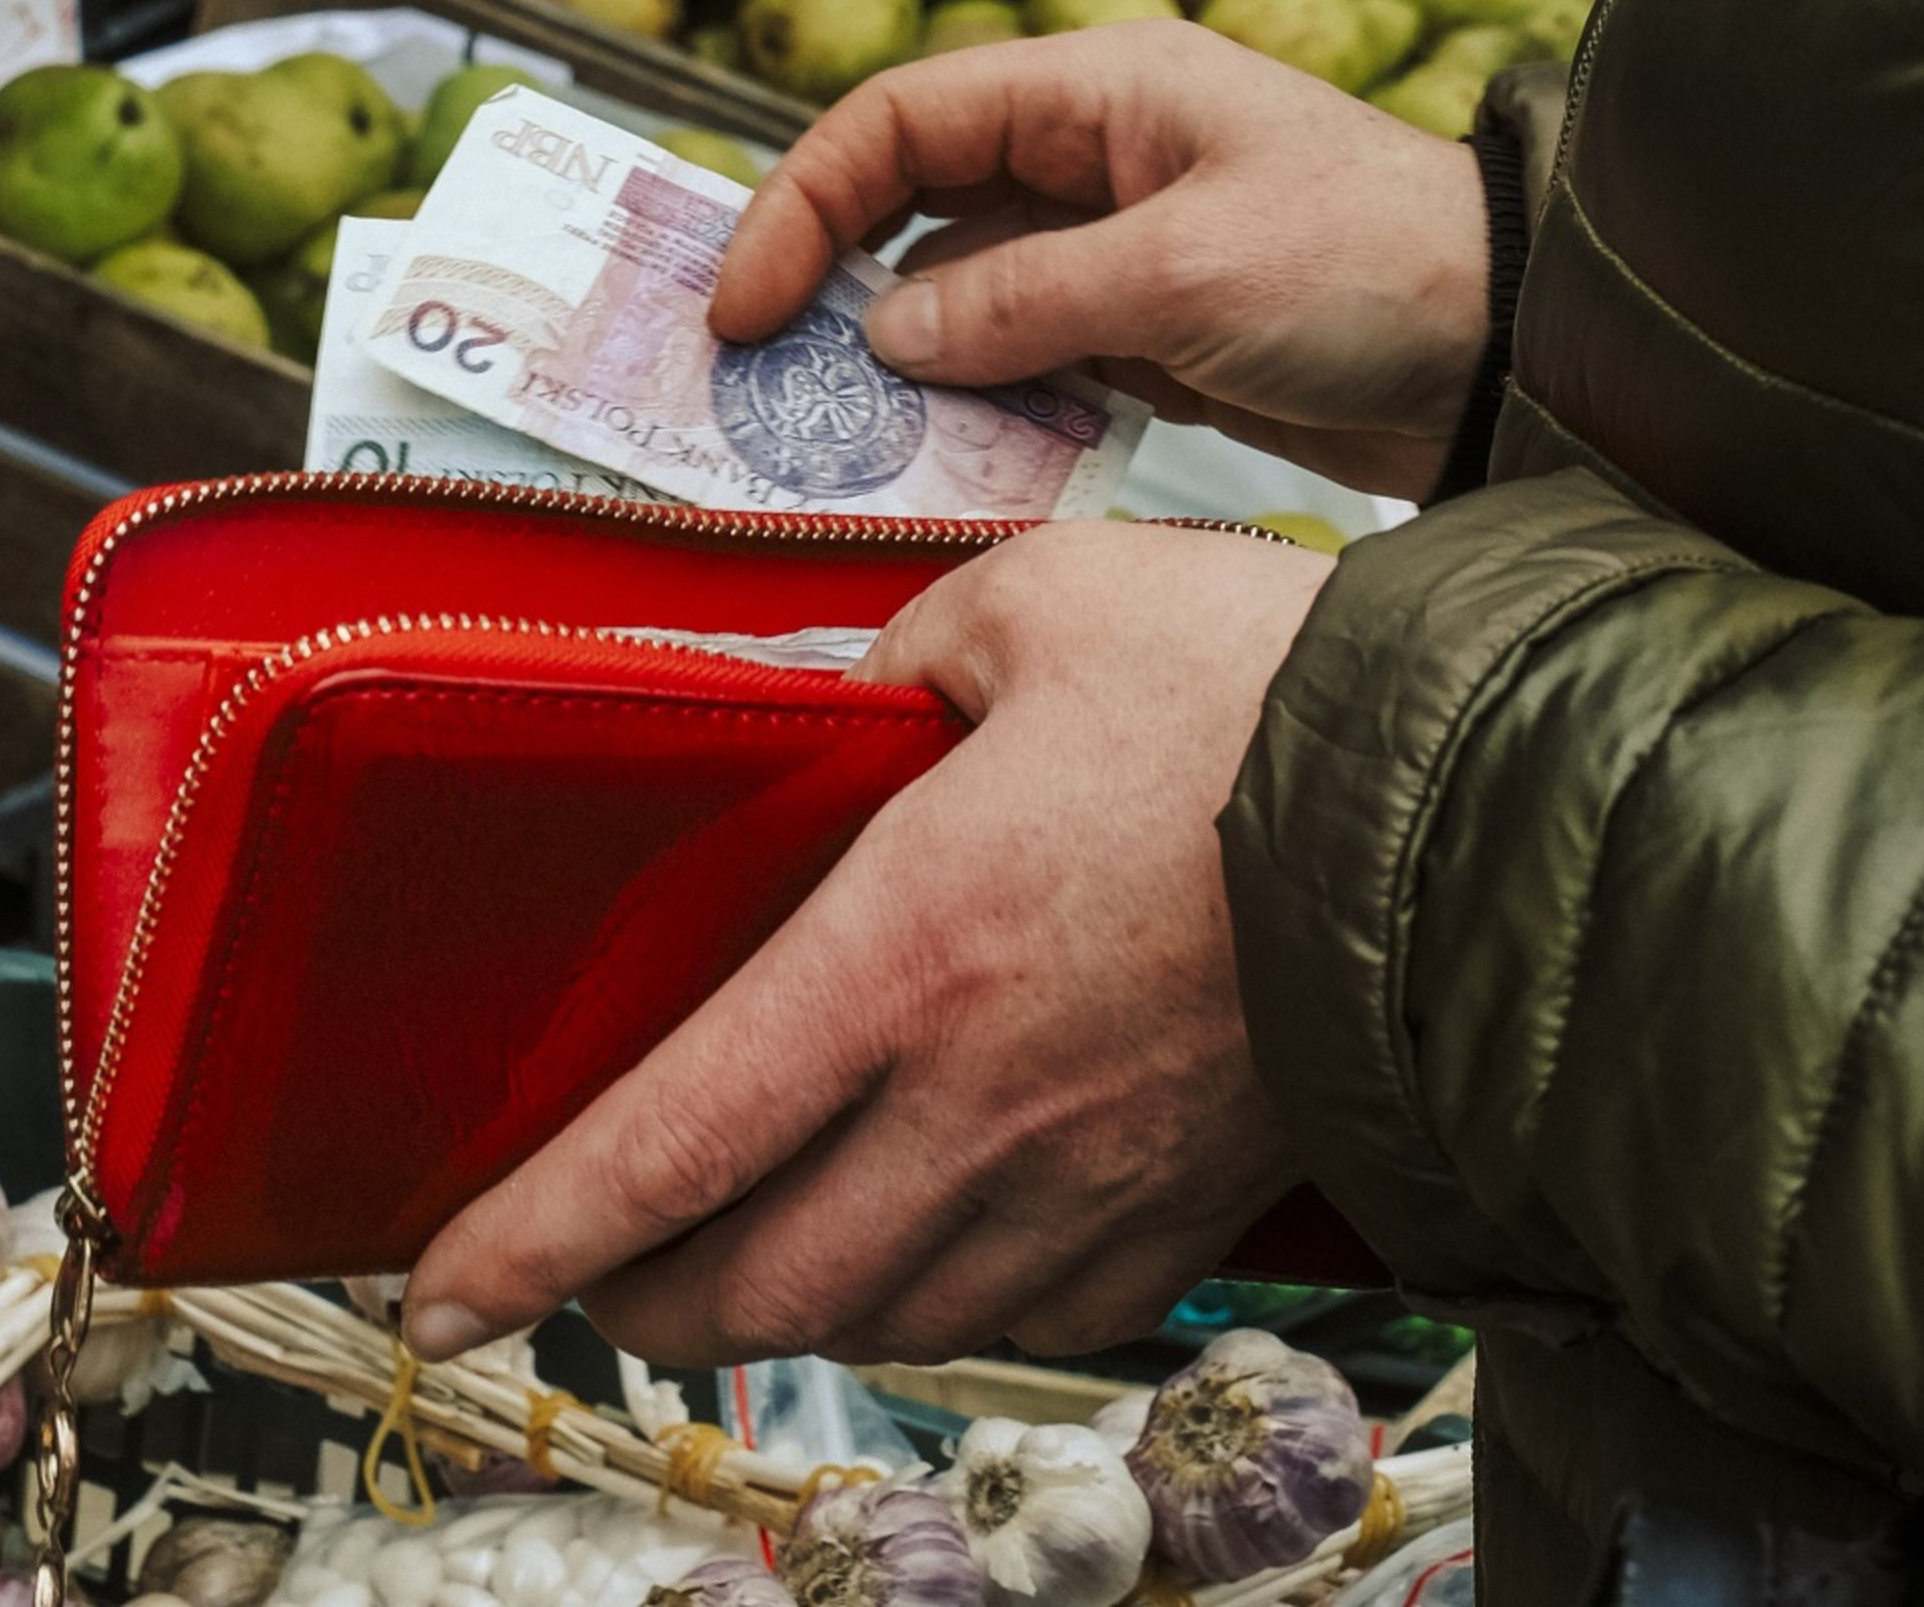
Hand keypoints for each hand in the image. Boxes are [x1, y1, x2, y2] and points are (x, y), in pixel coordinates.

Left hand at [399, 524, 1330, 1365]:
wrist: (1479, 814)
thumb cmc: (1264, 696)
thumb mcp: (1040, 599)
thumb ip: (903, 645)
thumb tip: (854, 686)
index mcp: (909, 954)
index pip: (671, 1144)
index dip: (536, 1237)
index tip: (444, 1285)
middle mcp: (977, 1106)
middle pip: (753, 1286)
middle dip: (637, 1303)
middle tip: (590, 1272)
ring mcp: (1084, 1182)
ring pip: (878, 1325)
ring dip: (779, 1313)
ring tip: (735, 1264)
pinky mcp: (1177, 1212)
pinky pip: (1021, 1318)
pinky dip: (936, 1307)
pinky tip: (921, 1250)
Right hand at [711, 22, 1490, 498]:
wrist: (1516, 354)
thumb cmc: (1379, 270)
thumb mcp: (1187, 279)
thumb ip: (1024, 306)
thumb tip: (888, 333)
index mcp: (1101, 92)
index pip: (900, 122)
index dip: (801, 203)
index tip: (742, 308)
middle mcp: (1097, 157)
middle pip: (912, 204)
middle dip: (826, 283)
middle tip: (753, 381)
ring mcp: (1119, 249)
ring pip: (960, 294)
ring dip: (897, 362)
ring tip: (831, 439)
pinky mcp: (1150, 333)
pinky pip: (1024, 361)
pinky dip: (975, 405)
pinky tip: (941, 460)